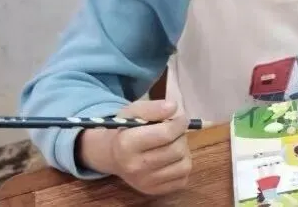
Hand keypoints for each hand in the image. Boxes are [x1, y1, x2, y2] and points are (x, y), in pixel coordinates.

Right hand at [77, 100, 191, 194]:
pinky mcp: (154, 191)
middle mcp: (134, 167)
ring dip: (183, 151)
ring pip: (184, 165)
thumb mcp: (135, 111)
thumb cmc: (127, 129)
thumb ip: (154, 107)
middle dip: (180, 136)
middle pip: (176, 150)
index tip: (179, 118)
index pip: (166, 134)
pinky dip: (182, 166)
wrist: (114, 155)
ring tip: (172, 144)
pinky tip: (171, 159)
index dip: (179, 122)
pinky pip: (183, 178)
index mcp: (126, 144)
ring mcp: (144, 182)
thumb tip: (173, 107)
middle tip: (174, 132)